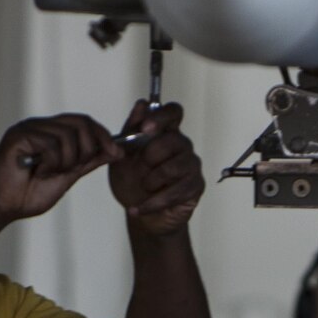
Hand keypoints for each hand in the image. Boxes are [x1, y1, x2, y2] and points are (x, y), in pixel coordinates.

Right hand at [0, 113, 120, 222]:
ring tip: (48, 173)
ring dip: (66, 162)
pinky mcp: (19, 135)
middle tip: (72, 169)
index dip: (102, 135)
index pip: (84, 122)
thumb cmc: (28, 194)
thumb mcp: (68, 176)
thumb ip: (89, 162)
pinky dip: (51, 164)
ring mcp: (29, 128)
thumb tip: (116, 151)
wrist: (2, 207)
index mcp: (51, 132)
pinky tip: (38, 172)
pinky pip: (51, 144)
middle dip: (87, 150)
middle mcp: (40, 126)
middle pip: (81, 123)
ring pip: (68, 136)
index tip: (116, 152)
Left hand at [109, 101, 204, 237]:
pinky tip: (139, 208)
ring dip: (151, 181)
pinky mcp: (195, 186)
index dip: (162, 116)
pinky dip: (153, 202)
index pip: (173, 112)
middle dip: (150, 157)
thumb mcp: (122, 156)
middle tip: (141, 168)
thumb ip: (130, 130)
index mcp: (164, 132)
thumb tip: (141, 104)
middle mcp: (181, 145)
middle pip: (173, 140)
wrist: (138, 213)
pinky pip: (175, 191)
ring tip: (144, 188)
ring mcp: (191, 165)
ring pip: (174, 167)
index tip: (146, 128)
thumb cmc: (131, 182)